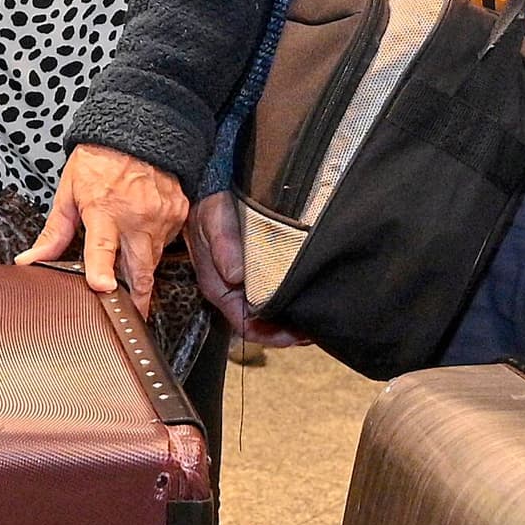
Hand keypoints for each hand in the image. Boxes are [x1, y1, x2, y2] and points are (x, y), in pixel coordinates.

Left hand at [20, 146, 190, 312]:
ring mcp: (162, 218)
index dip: (100, 271)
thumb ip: (54, 232)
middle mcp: (137, 218)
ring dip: (141, 272)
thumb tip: (30, 260)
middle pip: (140, 272)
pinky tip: (142, 239)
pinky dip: (153, 248)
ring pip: (153, 261)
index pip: (102, 248)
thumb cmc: (102, 158)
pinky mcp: (178, 214)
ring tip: (129, 276)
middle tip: (130, 318)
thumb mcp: (69, 192)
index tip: (102, 287)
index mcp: (105, 211)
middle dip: (137, 299)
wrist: (141, 128)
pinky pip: (166, 243)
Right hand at [186, 188, 300, 344]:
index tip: (295, 335)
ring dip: (290, 316)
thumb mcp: (212, 222)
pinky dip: (290, 297)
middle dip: (286, 331)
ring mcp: (243, 281)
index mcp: (219, 288)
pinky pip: (273, 292)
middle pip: (261, 323)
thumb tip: (236, 276)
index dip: (271, 335)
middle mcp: (231, 289)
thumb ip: (223, 246)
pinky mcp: (255, 269)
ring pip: (269, 310)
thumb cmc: (209, 206)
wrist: (210, 189)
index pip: (245, 325)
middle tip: (315, 328)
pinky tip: (306, 293)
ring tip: (316, 315)